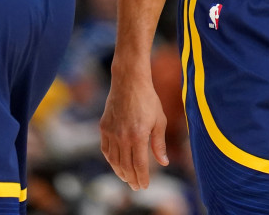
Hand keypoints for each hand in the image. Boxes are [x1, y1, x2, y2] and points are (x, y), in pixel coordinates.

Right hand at [99, 71, 168, 189]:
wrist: (129, 81)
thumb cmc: (148, 100)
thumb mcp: (159, 121)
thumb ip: (159, 144)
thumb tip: (164, 163)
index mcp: (138, 136)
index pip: (140, 165)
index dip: (142, 178)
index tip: (145, 186)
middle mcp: (123, 136)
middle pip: (126, 166)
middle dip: (132, 179)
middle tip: (137, 187)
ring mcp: (111, 132)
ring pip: (114, 160)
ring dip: (120, 172)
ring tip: (127, 178)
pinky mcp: (103, 127)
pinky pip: (106, 149)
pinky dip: (111, 159)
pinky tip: (116, 163)